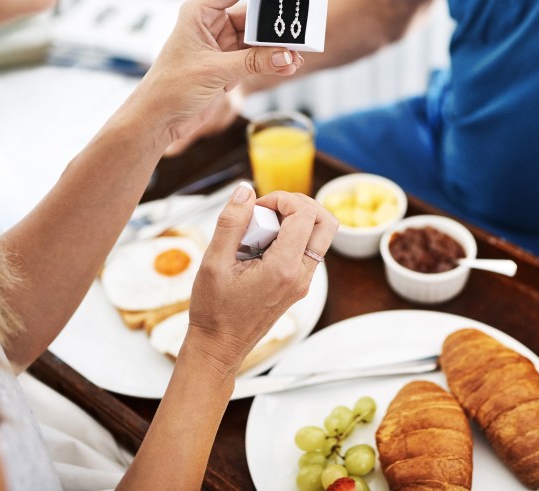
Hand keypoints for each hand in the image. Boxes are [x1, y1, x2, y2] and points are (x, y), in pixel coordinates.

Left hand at [136, 0, 303, 149]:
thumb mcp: (213, 71)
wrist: (158, 119)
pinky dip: (272, 61)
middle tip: (301, 21)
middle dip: (277, 20)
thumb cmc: (170, 89)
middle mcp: (211, 24)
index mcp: (199, 12)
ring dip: (277, 46)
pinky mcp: (228, 64)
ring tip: (297, 53)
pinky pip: (257, 56)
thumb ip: (252, 62)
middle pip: (253, 12)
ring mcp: (221, 44)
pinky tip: (287, 65)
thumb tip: (286, 55)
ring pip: (258, 37)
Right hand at [185, 183, 337, 372]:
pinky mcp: (298, 284)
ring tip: (262, 229)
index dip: (283, 199)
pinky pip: (307, 250)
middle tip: (269, 211)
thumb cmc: (215, 312)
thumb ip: (231, 222)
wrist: (220, 346)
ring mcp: (303, 282)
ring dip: (295, 221)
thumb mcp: (213, 262)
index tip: (258, 207)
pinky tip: (261, 245)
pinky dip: (290, 237)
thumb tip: (245, 191)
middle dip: (298, 205)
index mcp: (284, 269)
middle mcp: (301, 276)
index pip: (305, 214)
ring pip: (319, 235)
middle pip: (326, 222)